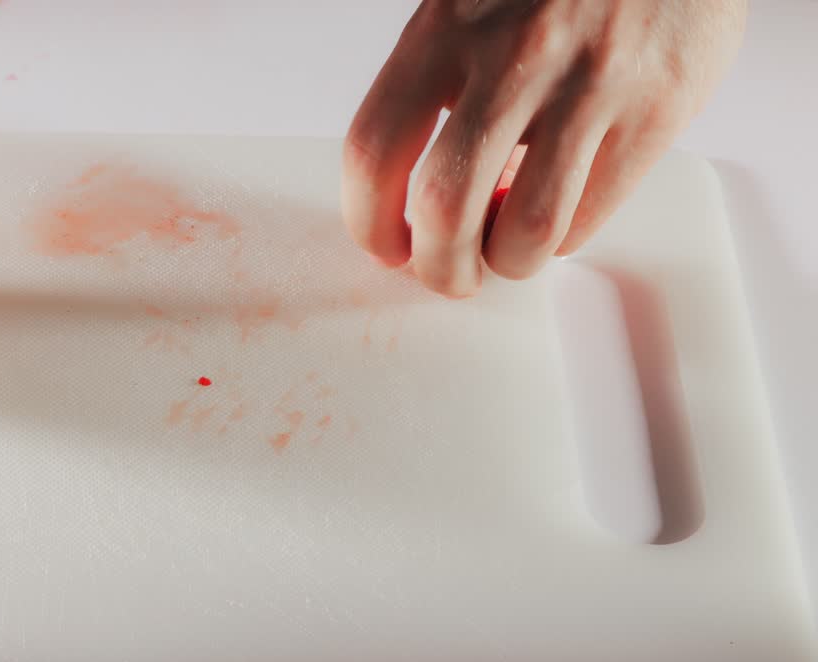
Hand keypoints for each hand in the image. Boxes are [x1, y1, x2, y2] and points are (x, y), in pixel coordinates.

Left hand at [342, 0, 746, 296]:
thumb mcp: (471, 8)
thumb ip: (438, 89)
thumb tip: (425, 201)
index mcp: (444, 28)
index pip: (374, 149)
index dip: (369, 219)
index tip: (385, 245)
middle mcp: (511, 57)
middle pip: (443, 207)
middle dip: (439, 266)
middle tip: (448, 275)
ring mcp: (586, 86)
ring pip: (525, 230)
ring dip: (506, 262)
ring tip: (506, 250)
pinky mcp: (653, 110)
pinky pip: (589, 215)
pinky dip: (562, 236)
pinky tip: (558, 211)